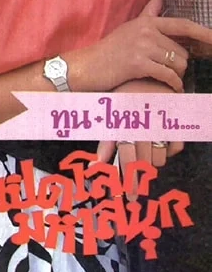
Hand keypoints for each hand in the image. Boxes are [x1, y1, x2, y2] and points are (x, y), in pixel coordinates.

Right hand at [74, 0, 211, 92]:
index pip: (182, 25)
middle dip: (180, 64)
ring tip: (166, 78)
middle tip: (168, 71)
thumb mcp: (130, 26)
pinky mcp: (138, 63)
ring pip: (178, 64)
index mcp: (146, 22)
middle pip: (182, 51)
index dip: (203, 32)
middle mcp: (146, 31)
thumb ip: (149, 12)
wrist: (89, 65)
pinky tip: (171, 87)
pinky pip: (168, 75)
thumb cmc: (111, 49)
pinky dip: (173, 84)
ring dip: (176, 75)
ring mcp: (142, 46)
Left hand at [96, 79, 183, 195]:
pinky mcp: (175, 123)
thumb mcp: (110, 114)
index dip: (128, 181)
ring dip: (152, 160)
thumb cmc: (123, 94)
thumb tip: (95, 165)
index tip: (129, 199)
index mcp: (126, 124)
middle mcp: (144, 126)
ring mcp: (161, 126)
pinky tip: (159, 141)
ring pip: (160, 159)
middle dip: (139, 176)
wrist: (146, 73)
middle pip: (145, 163)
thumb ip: (105, 140)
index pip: (128, 159)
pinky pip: (175, 148)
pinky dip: (168, 149)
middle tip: (135, 187)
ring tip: (144, 152)